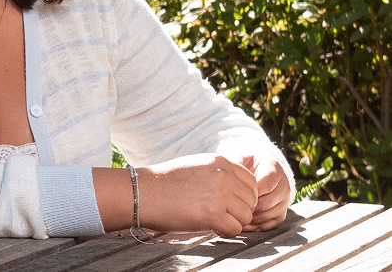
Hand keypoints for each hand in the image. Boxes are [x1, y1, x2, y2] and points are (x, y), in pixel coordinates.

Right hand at [139, 154, 258, 236]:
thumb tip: (242, 190)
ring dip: (232, 221)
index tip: (228, 202)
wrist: (142, 192)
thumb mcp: (197, 166)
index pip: (252, 183)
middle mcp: (223, 175)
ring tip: (211, 218)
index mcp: (221, 161)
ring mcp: (219, 194)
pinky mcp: (213, 214)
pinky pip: (235, 229)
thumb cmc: (165, 182)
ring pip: (245, 216)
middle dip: (238, 211)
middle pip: (251, 201)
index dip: (242, 196)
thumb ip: (220, 173)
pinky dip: (224, 232)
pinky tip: (209, 225)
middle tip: (218, 213)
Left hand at [228, 152, 292, 230]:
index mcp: (274, 169)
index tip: (235, 193)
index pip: (265, 184)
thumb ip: (237, 164)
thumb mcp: (242, 158)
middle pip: (266, 203)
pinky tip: (243, 222)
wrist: (260, 172)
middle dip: (248, 206)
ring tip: (236, 215)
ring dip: (251, 217)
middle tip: (232, 207)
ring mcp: (284, 201)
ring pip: (268, 215)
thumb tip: (228, 174)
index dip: (250, 192)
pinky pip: (270, 225)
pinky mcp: (281, 214)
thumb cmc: (247, 165)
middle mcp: (283, 186)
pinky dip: (256, 226)